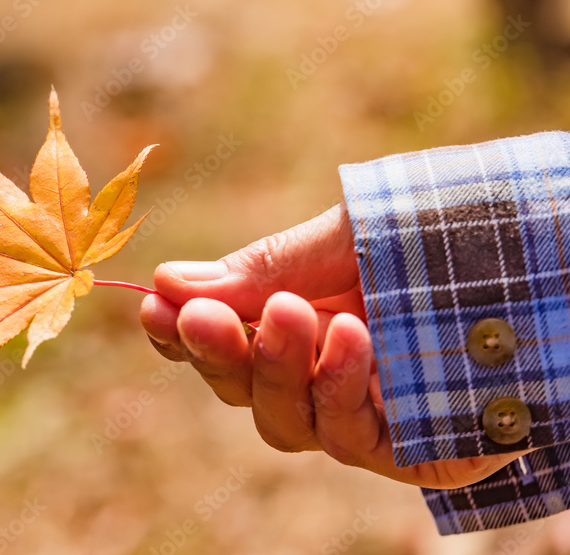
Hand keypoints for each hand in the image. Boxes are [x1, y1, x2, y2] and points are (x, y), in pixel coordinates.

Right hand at [140, 203, 525, 488]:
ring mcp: (362, 414)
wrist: (538, 249)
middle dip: (218, 353)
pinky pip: (351, 439)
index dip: (179, 333)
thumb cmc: (436, 233)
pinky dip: (339, 389)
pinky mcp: (411, 449)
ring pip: (283, 423)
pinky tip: (347, 339)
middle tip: (202, 316)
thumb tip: (165, 280)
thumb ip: (260, 267)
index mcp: (296, 319)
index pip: (218, 342)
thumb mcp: (339, 238)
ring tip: (291, 314)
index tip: (151, 307)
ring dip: (277, 369)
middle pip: (240, 390)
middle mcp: (320, 372)